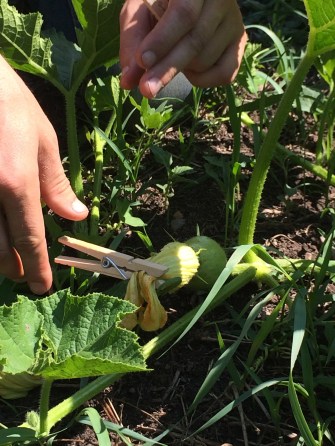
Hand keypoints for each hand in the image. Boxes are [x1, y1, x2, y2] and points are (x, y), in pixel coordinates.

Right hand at [0, 56, 87, 293]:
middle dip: (14, 267)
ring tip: (10, 262)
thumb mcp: (43, 142)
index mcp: (16, 184)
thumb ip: (56, 184)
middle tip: (26, 274)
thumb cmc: (11, 106)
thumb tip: (77, 216)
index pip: (29, 238)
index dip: (37, 266)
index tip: (42, 287)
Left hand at [120, 0, 246, 97]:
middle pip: (195, 41)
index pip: (183, 13)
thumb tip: (129, 82)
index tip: (142, 62)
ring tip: (172, 56)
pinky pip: (225, 73)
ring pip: (206, 60)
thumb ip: (132, 42)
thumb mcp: (138, 12)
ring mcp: (234, 20)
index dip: (162, 41)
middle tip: (146, 90)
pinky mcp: (240, 41)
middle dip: (167, 69)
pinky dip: (204, 80)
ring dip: (182, 70)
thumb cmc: (156, 2)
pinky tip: (190, 70)